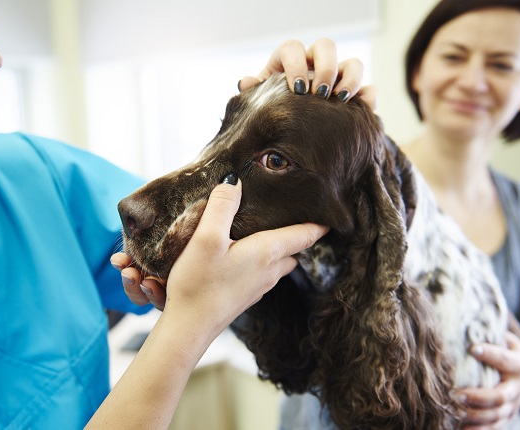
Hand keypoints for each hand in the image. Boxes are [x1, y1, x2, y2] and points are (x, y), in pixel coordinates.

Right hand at [112, 178, 327, 325]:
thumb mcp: (206, 239)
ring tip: (271, 229)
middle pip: (295, 249)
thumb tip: (235, 182)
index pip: (305, 234)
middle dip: (300, 232)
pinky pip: (264, 273)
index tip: (332, 208)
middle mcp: (269, 271)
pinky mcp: (245, 297)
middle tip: (297, 213)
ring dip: (281, 247)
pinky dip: (264, 260)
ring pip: (280, 262)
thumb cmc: (198, 284)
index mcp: (267, 253)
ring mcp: (258, 287)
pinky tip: (245, 254)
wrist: (188, 329)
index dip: (320, 221)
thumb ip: (222, 207)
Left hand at [238, 38, 376, 107]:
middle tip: (320, 92)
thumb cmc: (273, 108)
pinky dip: (368, 97)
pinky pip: (369, 89)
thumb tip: (245, 83)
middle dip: (325, 68)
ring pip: (353, 63)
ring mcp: (338, 77)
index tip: (296, 88)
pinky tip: (362, 110)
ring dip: (349, 79)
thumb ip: (256, 91)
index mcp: (290, 60)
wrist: (290, 130)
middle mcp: (316, 63)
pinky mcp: (355, 94)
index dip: (296, 64)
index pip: (293, 48)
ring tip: (341, 100)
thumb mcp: (263, 100)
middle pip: (326, 47)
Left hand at [458, 332, 519, 428]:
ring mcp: (512, 406)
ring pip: (495, 416)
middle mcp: (516, 388)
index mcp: (518, 365)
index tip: (473, 348)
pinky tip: (459, 429)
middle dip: (478, 397)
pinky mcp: (506, 417)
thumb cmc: (513, 355)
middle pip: (500, 397)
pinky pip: (494, 428)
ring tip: (454, 411)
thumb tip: (469, 313)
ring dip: (474, 416)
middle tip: (456, 394)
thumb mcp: (510, 342)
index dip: (491, 354)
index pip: (505, 359)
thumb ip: (493, 332)